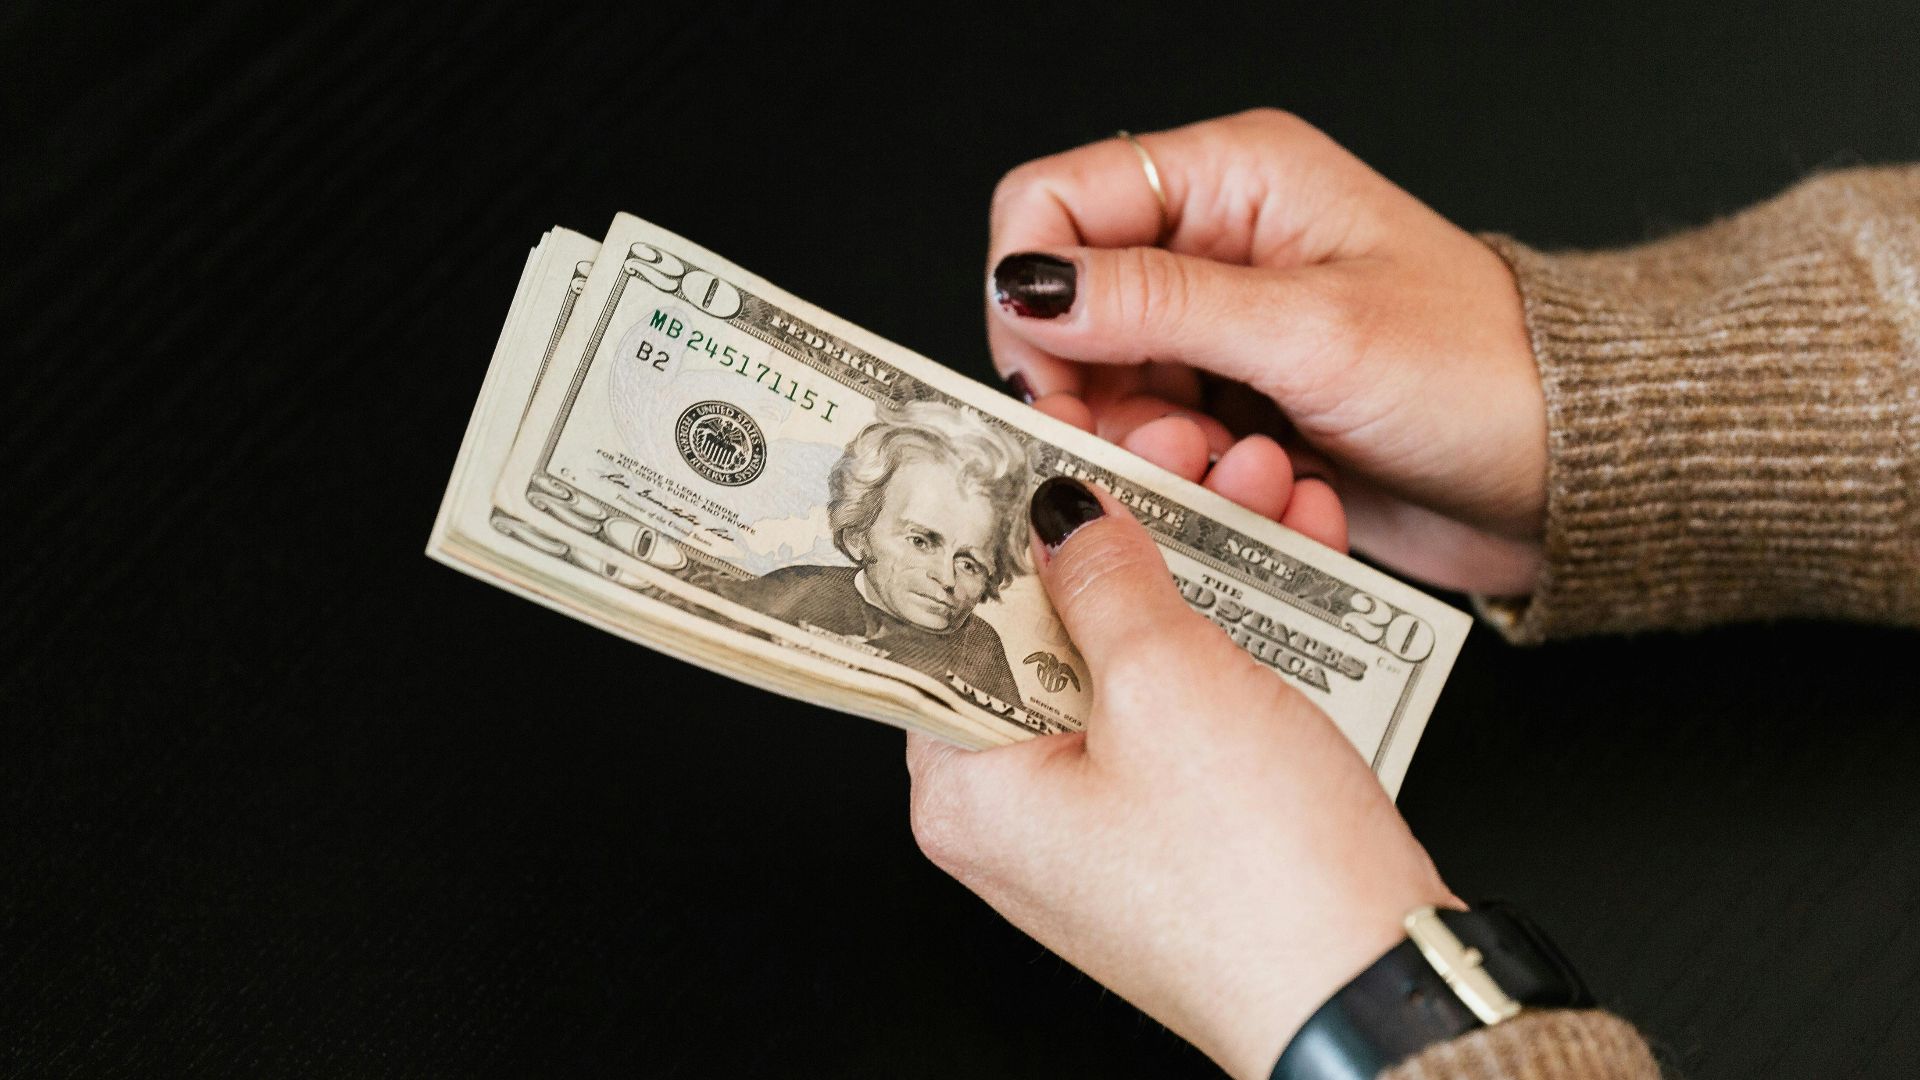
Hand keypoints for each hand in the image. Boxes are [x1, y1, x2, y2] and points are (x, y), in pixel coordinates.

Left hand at [906, 478, 1456, 1078]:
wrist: (1378, 991)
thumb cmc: (1257, 877)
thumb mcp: (1166, 682)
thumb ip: (1103, 575)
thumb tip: (1066, 513)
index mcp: (967, 791)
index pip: (947, 624)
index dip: (996, 522)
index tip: (1035, 446)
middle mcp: (1018, 819)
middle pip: (1041, 632)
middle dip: (1116, 532)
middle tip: (1167, 451)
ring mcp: (1100, 829)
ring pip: (1125, 660)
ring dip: (1188, 568)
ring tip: (1248, 484)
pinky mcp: (1177, 832)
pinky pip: (1183, 708)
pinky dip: (1227, 635)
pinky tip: (1284, 556)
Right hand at [987, 109, 1546, 594]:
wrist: (1564, 469)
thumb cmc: (1478, 372)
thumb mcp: (1309, 332)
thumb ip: (1156, 304)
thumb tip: (1029, 285)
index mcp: (1234, 179)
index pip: (1053, 202)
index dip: (1032, 292)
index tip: (1052, 378)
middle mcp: (1217, 247)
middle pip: (1071, 312)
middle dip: (1094, 393)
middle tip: (1151, 448)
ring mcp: (1226, 334)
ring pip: (1109, 392)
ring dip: (1153, 448)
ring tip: (1238, 471)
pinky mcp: (1241, 409)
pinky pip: (1161, 443)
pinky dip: (1192, 478)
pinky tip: (1262, 488)